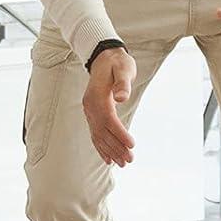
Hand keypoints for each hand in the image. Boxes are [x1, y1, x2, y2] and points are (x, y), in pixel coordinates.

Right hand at [82, 46, 135, 166]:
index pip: (108, 120)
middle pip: (102, 132)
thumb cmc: (117, 63)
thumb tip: (121, 98)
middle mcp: (90, 106)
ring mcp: (89, 111)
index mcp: (97, 97)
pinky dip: (100, 147)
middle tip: (129, 160)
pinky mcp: (92, 113)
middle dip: (116, 147)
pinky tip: (108, 159)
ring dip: (109, 150)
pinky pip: (95, 133)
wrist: (104, 57)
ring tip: (122, 163)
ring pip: (98, 135)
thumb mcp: (123, 69)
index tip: (131, 145)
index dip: (119, 134)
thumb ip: (122, 84)